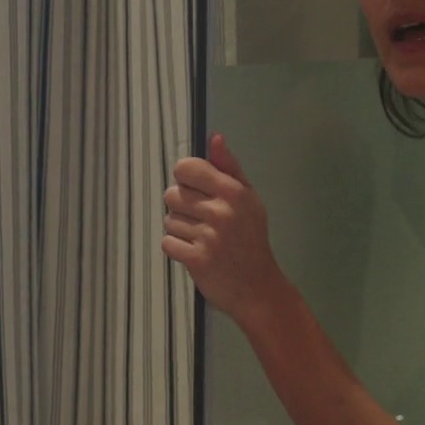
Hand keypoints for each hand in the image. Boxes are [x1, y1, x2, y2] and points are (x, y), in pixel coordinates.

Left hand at [162, 134, 285, 322]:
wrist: (257, 286)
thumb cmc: (251, 238)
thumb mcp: (248, 199)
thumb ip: (229, 168)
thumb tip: (214, 137)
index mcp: (233, 191)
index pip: (186, 168)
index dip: (186, 178)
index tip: (197, 190)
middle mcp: (220, 211)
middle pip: (172, 194)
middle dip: (182, 206)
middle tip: (202, 219)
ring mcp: (208, 236)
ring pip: (169, 219)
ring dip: (180, 229)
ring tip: (201, 238)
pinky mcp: (195, 259)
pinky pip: (167, 242)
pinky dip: (177, 248)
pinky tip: (195, 252)